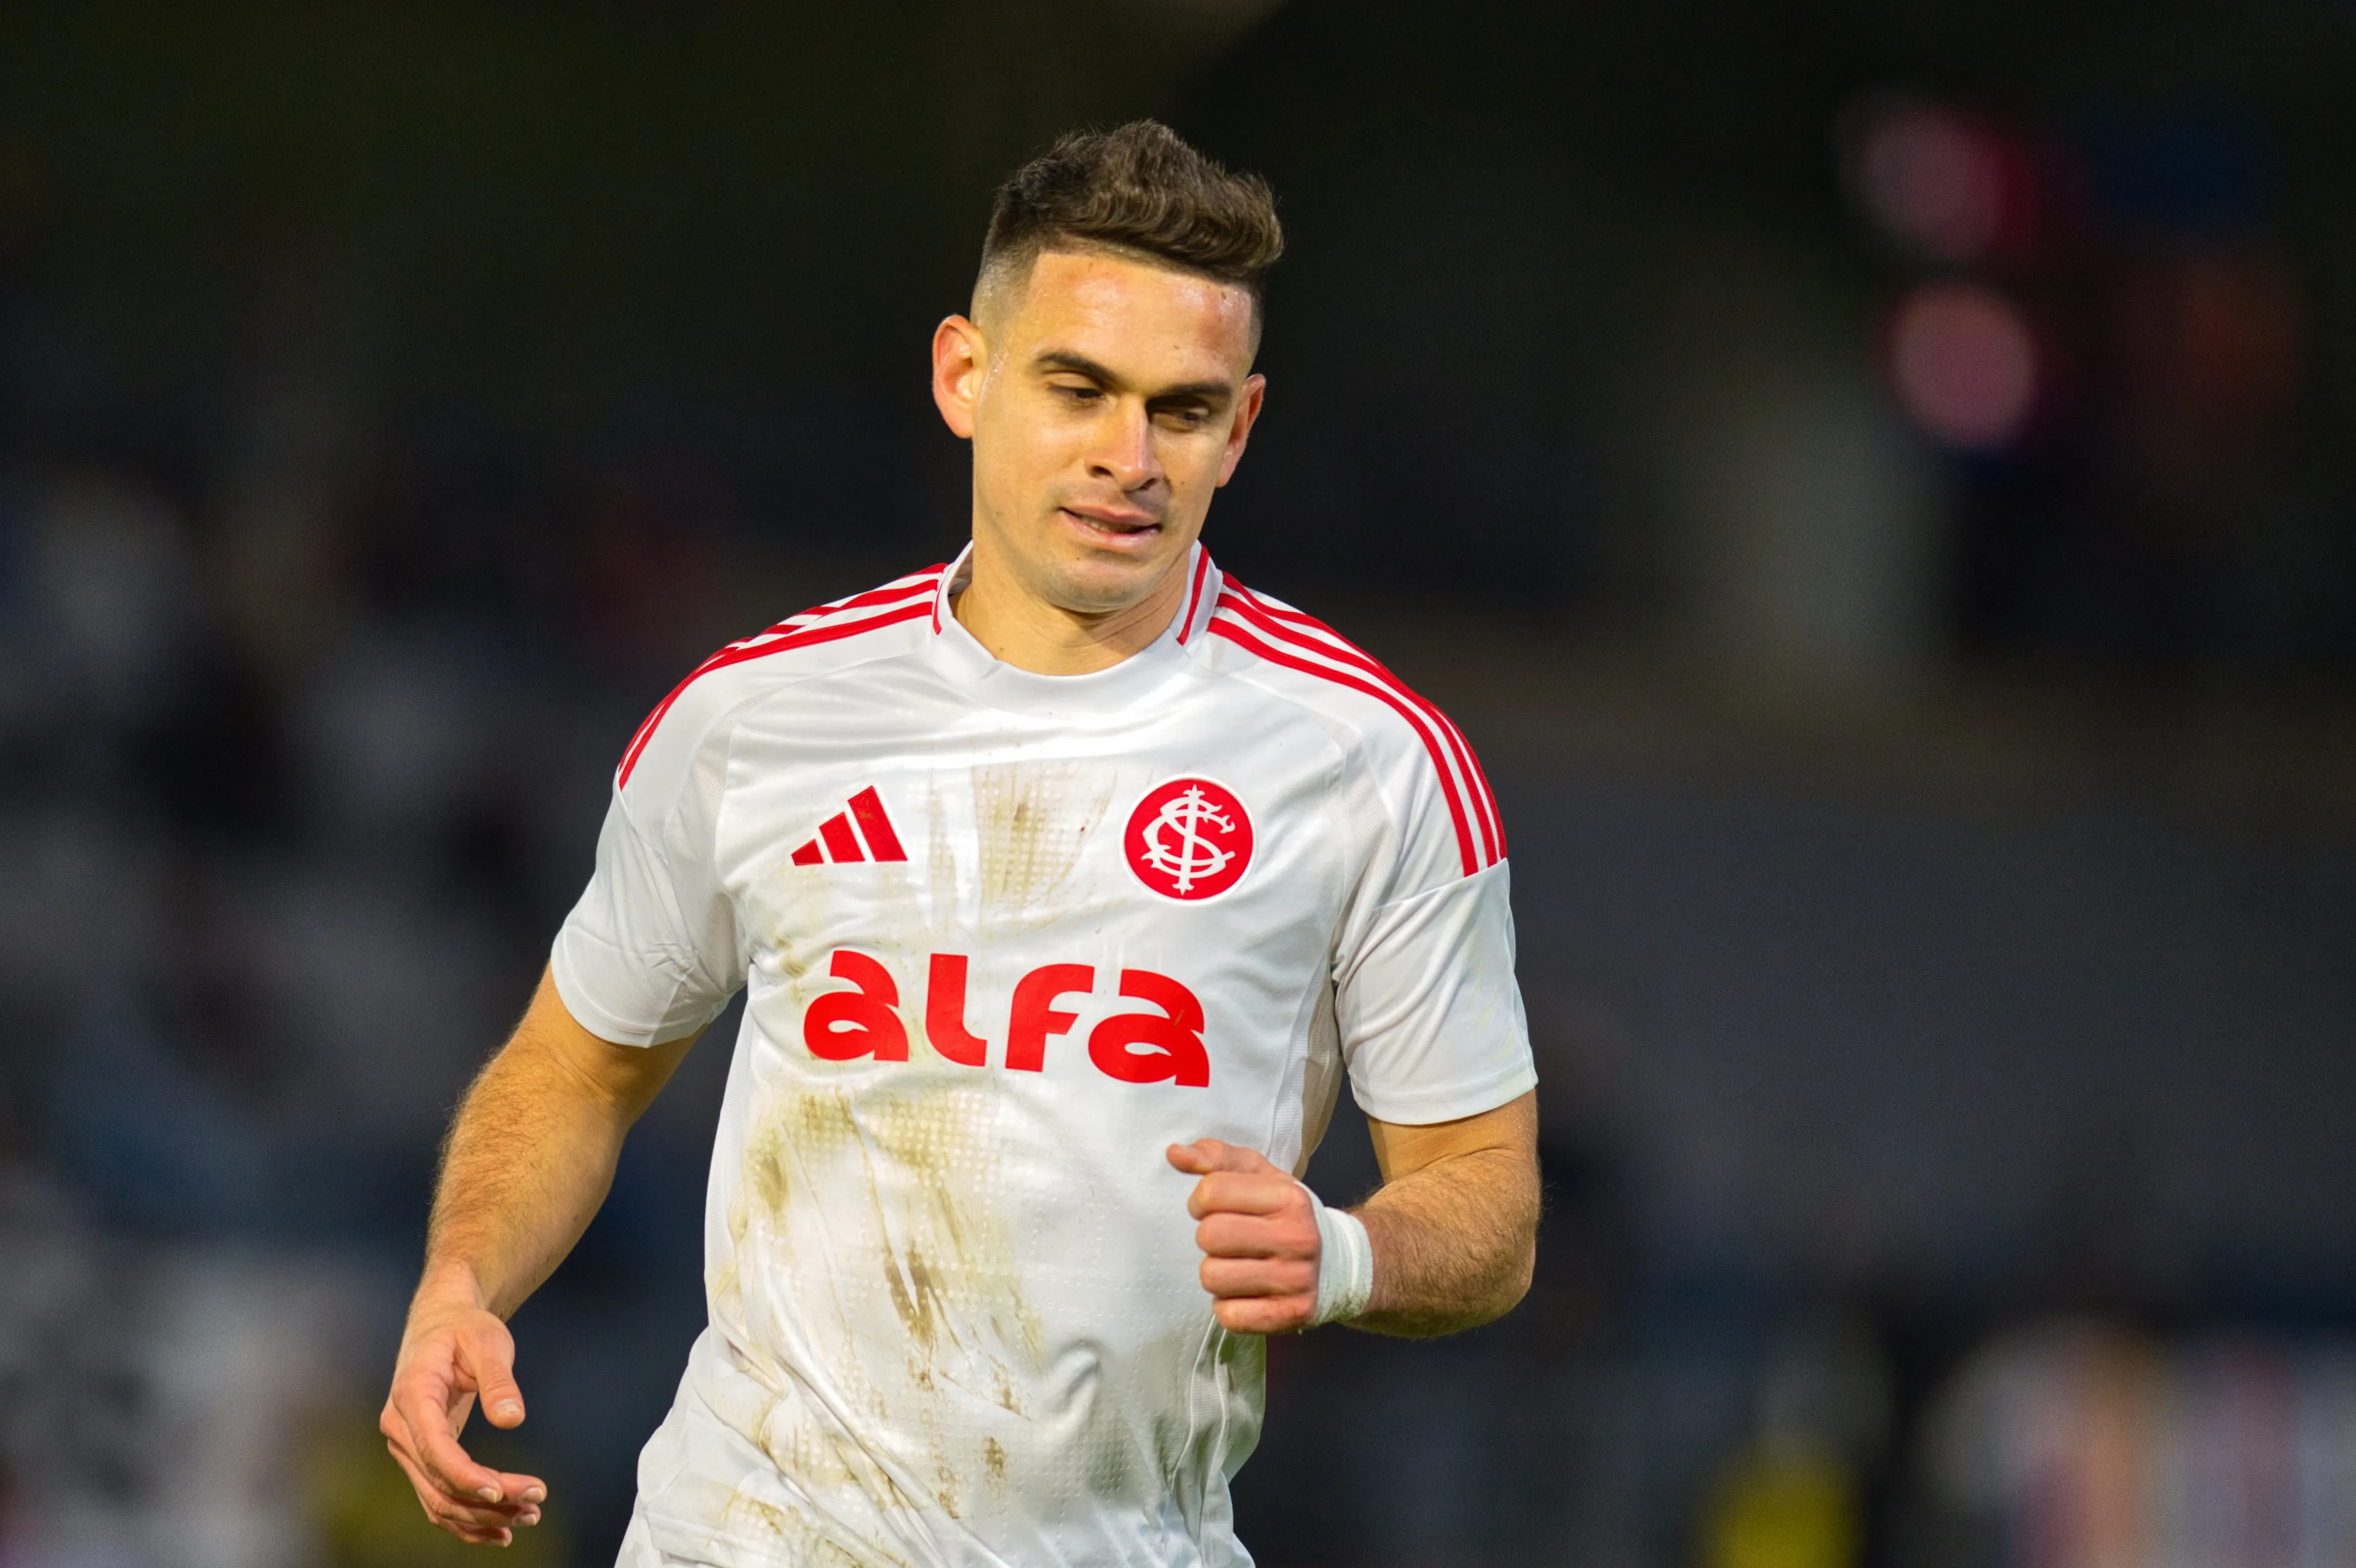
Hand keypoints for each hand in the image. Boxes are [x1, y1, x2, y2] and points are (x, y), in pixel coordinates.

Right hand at [380, 1277, 547, 1545]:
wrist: (440, 1323)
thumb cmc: (464, 1328)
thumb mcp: (488, 1341)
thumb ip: (499, 1379)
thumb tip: (512, 1420)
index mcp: (412, 1396)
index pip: (433, 1448)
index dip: (465, 1475)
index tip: (501, 1492)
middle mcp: (401, 1427)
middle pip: (438, 1481)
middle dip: (486, 1501)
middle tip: (535, 1504)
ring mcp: (406, 1445)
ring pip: (437, 1498)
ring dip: (480, 1517)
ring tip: (528, 1516)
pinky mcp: (420, 1455)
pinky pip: (436, 1497)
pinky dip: (465, 1519)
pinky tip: (499, 1530)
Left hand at [1166, 1139, 1320, 1333]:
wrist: (1339, 1263)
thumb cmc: (1287, 1215)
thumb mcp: (1261, 1177)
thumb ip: (1217, 1159)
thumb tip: (1174, 1153)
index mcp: (1288, 1197)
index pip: (1212, 1192)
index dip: (1200, 1201)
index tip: (1212, 1209)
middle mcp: (1296, 1237)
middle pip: (1209, 1236)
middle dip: (1208, 1237)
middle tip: (1226, 1240)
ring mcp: (1295, 1280)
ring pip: (1212, 1278)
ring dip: (1216, 1273)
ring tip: (1236, 1266)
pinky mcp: (1290, 1315)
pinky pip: (1228, 1316)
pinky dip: (1228, 1307)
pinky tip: (1245, 1293)